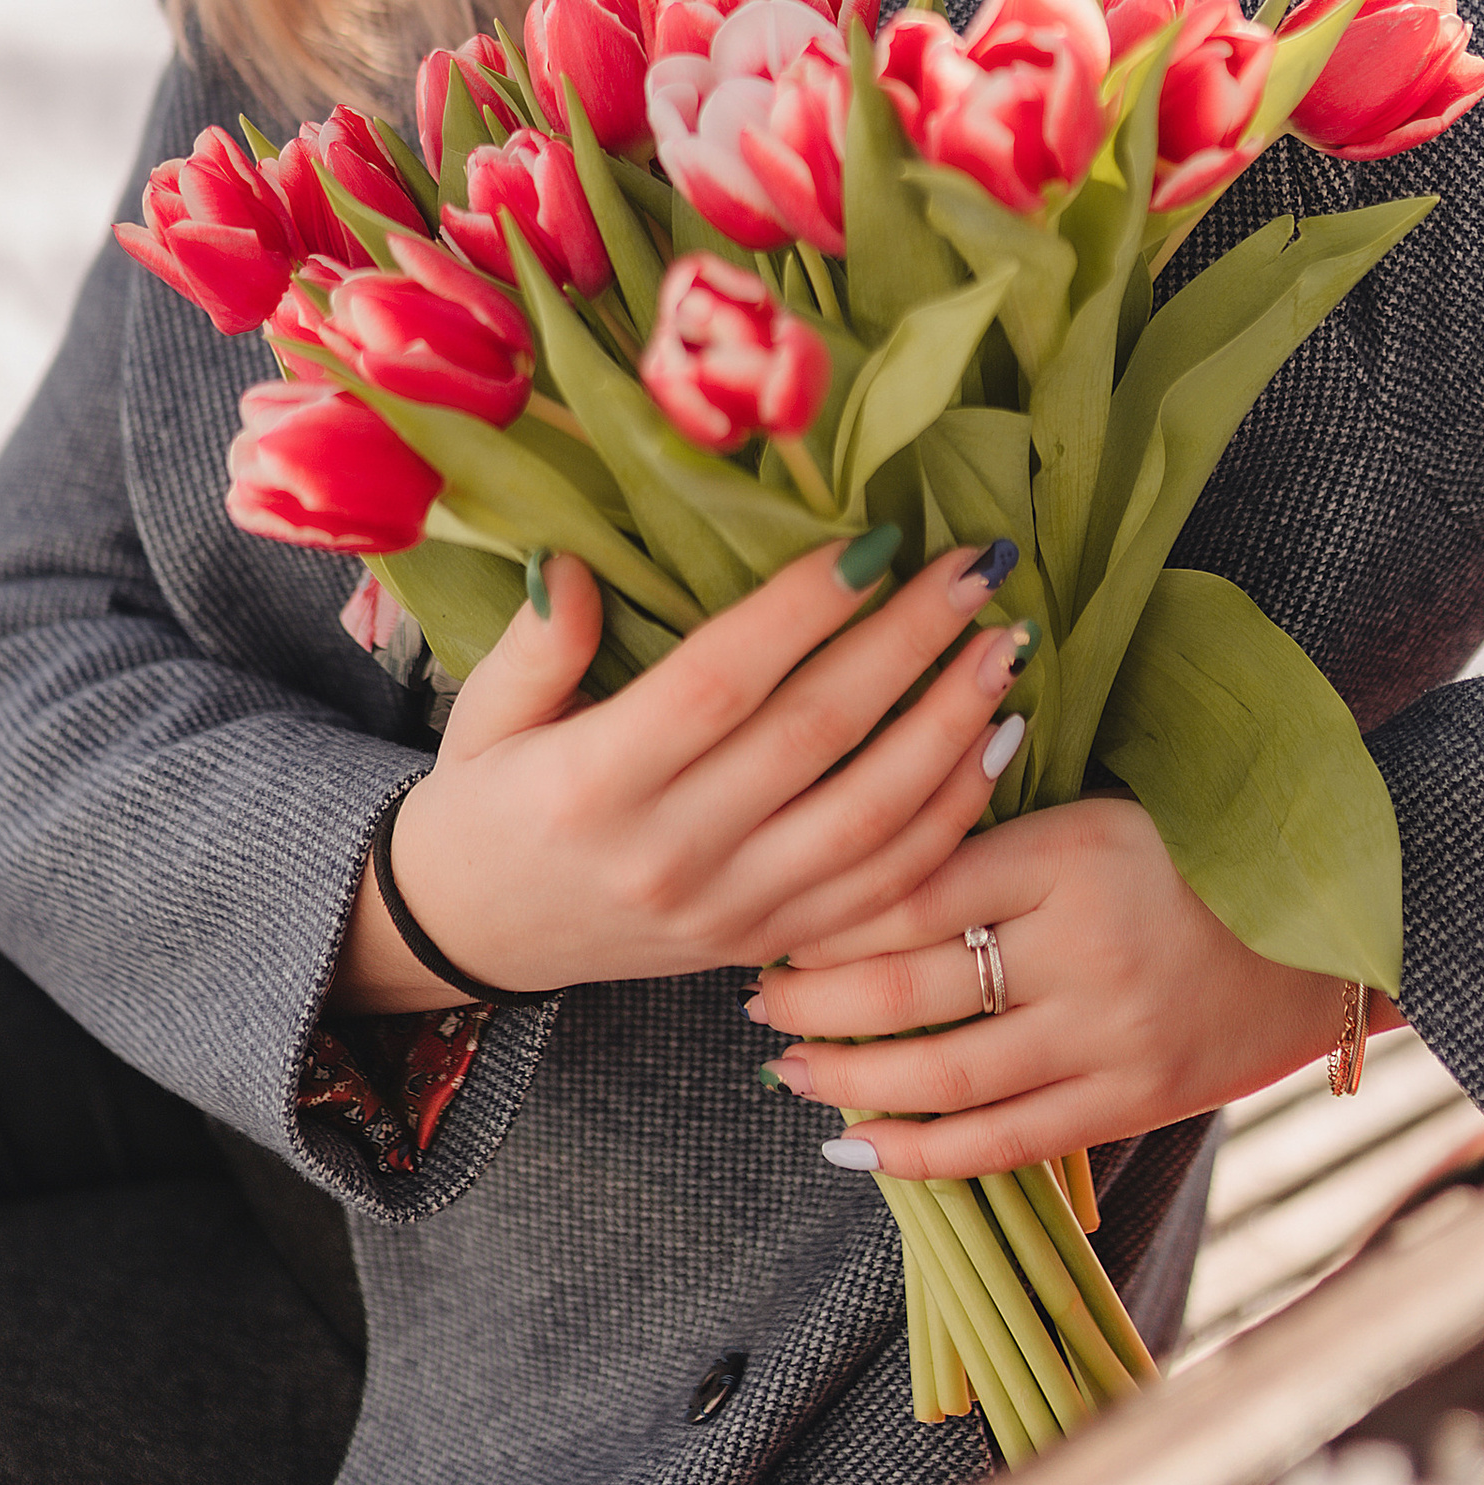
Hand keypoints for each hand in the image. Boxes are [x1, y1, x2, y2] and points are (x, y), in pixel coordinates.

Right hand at [333, 536, 1034, 1011]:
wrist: (478, 936)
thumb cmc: (487, 798)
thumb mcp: (484, 712)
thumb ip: (539, 641)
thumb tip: (574, 562)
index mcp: (590, 784)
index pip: (717, 684)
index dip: (802, 610)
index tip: (877, 540)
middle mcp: (668, 854)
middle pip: (815, 738)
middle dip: (909, 645)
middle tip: (977, 570)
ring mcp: (728, 910)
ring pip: (870, 819)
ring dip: (951, 728)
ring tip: (1005, 648)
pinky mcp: (768, 944)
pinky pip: (883, 887)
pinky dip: (951, 817)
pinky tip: (995, 746)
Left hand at [746, 794, 1352, 1174]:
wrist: (1332, 930)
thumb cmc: (1194, 856)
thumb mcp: (1093, 814)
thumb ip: (990, 837)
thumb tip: (855, 848)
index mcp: (1070, 850)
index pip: (911, 883)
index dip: (827, 910)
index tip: (775, 917)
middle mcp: (1086, 945)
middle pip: (910, 982)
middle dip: (814, 997)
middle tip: (755, 998)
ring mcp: (1112, 1035)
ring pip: (945, 1072)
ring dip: (849, 1078)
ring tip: (790, 1070)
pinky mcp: (1135, 1101)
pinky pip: (1005, 1141)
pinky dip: (920, 1152)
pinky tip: (857, 1146)